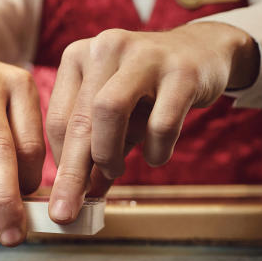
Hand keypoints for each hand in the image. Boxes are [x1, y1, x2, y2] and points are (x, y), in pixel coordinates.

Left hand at [45, 22, 258, 222]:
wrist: (202, 53)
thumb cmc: (148, 92)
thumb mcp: (116, 116)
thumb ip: (96, 150)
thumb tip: (79, 197)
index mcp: (79, 56)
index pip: (59, 119)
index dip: (61, 163)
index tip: (65, 194)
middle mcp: (106, 47)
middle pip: (80, 119)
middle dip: (72, 174)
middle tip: (67, 213)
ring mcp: (144, 56)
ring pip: (109, 110)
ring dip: (108, 153)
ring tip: (115, 171)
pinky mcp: (182, 71)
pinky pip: (161, 123)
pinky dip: (156, 150)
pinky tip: (156, 155)